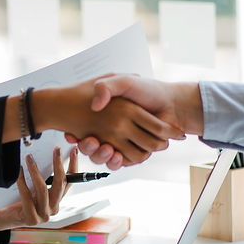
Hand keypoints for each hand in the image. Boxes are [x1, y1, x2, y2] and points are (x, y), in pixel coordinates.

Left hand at [0, 146, 77, 233]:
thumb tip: (46, 157)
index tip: (73, 151)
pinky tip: (19, 171)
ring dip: (35, 170)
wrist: (6, 219)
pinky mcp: (31, 218)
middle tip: (56, 150)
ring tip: (30, 158)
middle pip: (60, 184)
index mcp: (56, 200)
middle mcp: (53, 209)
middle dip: (58, 164)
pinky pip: (27, 196)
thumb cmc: (20, 202)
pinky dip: (22, 182)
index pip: (69, 182)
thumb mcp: (34, 189)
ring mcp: (43, 215)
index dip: (73, 166)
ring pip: (43, 189)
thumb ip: (43, 179)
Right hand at [64, 75, 199, 168]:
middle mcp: (112, 129)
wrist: (172, 104)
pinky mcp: (133, 152)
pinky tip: (115, 154)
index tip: (71, 135)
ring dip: (100, 155)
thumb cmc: (148, 90)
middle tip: (89, 141)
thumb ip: (106, 87)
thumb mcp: (123, 81)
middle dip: (87, 147)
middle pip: (90, 146)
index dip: (74, 135)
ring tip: (104, 147)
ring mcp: (122, 141)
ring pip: (102, 156)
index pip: (81, 129)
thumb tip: (95, 106)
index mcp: (106, 114)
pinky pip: (119, 162)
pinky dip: (116, 161)